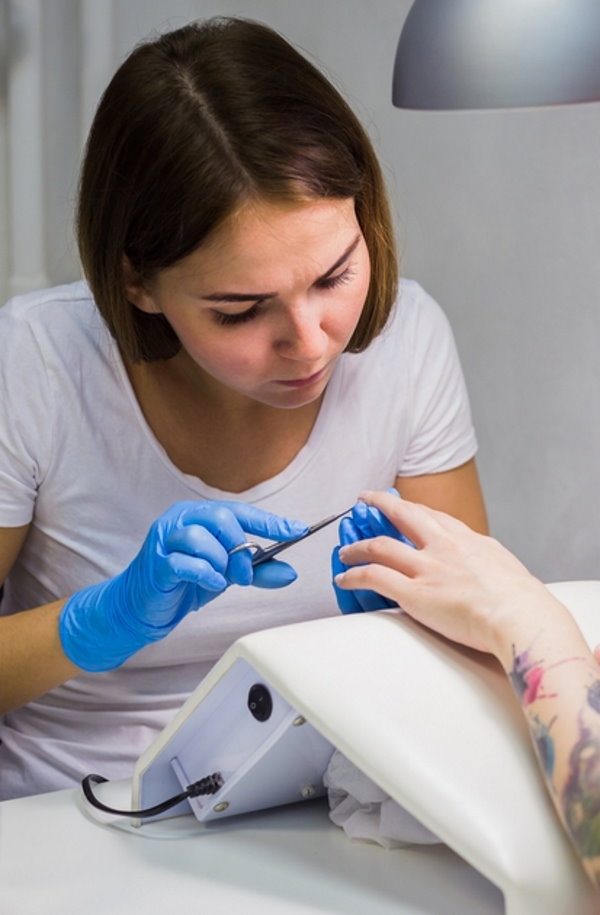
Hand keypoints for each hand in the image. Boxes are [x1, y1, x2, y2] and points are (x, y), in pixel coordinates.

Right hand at [59, 500, 307, 671]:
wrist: (144, 607)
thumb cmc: (184, 583)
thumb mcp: (227, 575)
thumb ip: (258, 571)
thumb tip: (290, 573)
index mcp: (199, 515)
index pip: (241, 511)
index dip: (270, 522)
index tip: (298, 530)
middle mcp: (181, 519)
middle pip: (222, 518)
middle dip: (242, 548)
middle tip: (246, 573)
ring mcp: (165, 538)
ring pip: (203, 538)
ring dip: (221, 563)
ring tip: (221, 579)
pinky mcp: (156, 562)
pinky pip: (186, 562)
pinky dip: (205, 574)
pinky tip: (210, 583)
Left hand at [333, 491, 554, 660]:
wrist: (521, 617)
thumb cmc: (521, 601)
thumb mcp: (504, 565)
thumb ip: (484, 558)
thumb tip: (481, 560)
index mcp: (466, 540)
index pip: (432, 515)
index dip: (411, 508)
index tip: (401, 505)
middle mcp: (443, 547)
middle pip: (403, 515)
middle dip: (380, 504)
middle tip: (365, 500)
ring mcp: (427, 568)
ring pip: (379, 546)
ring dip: (357, 547)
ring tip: (345, 551)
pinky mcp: (414, 593)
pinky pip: (373, 577)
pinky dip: (354, 575)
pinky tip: (344, 578)